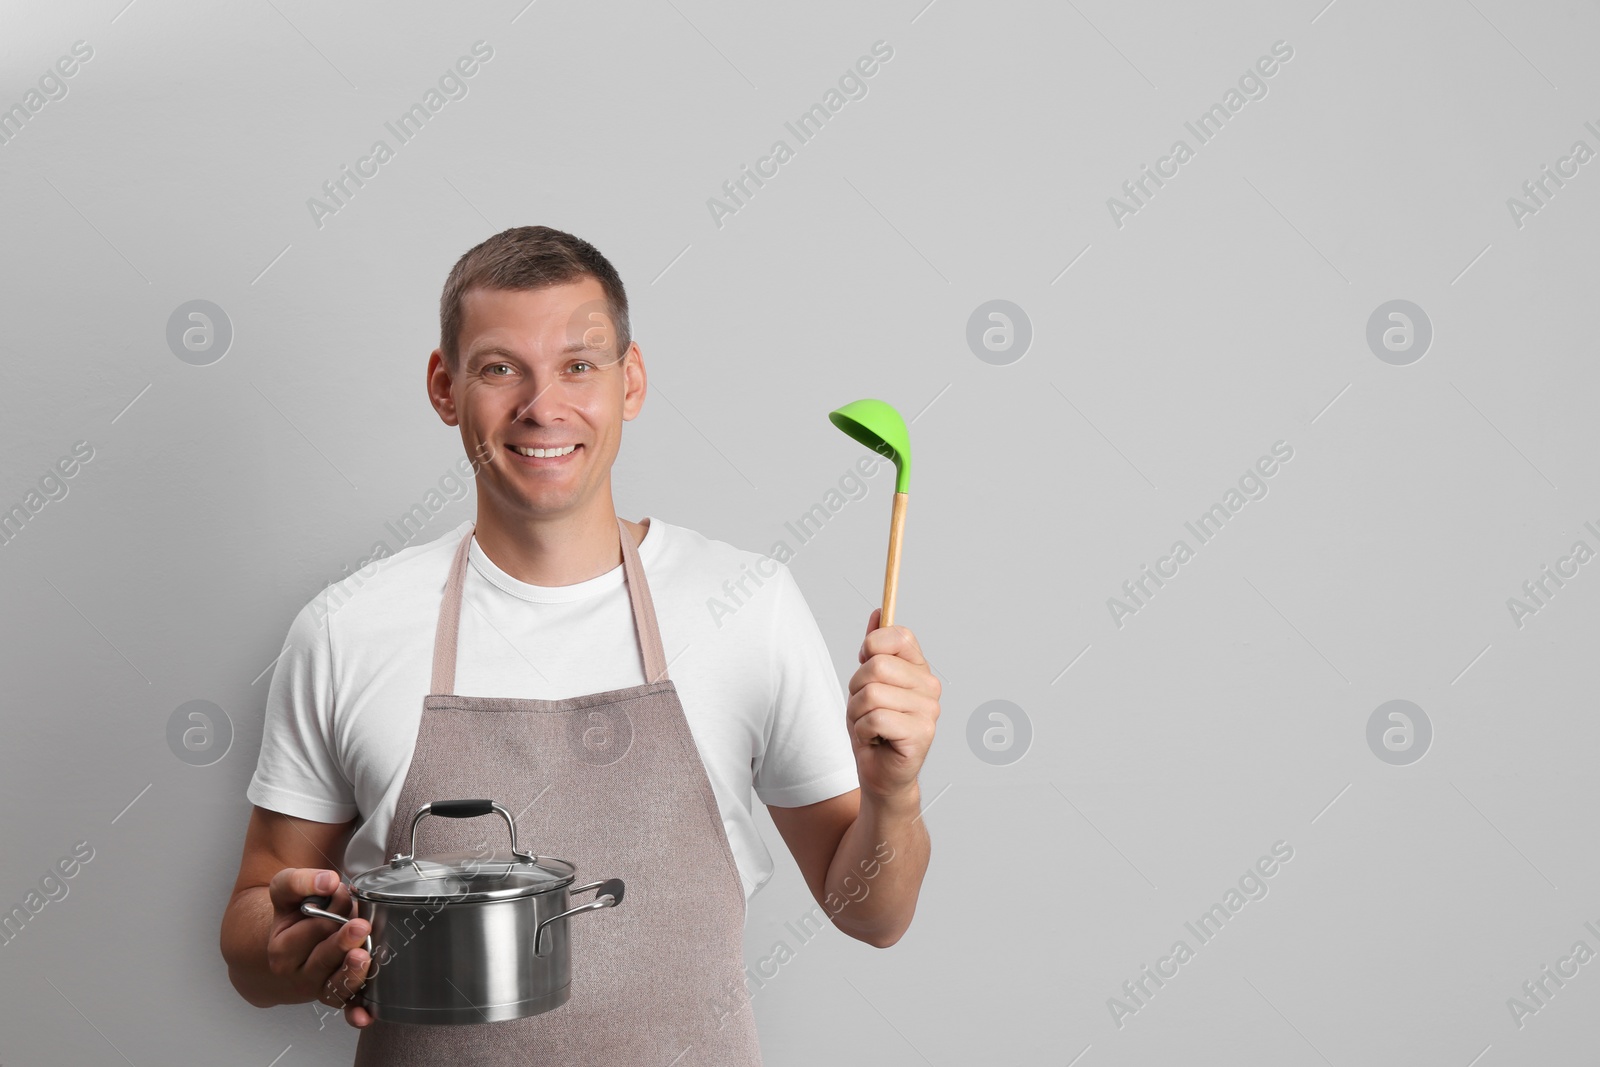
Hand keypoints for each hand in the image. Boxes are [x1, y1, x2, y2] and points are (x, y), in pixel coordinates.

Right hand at [265, 868, 374, 1027]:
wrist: (292, 934)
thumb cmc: (294, 911)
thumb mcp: (286, 889)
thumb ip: (301, 881)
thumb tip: (327, 881)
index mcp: (281, 950)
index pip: (312, 930)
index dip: (331, 909)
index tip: (339, 894)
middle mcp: (298, 975)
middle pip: (323, 960)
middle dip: (342, 940)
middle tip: (359, 925)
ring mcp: (319, 987)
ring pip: (335, 986)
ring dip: (351, 974)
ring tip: (361, 956)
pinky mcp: (338, 994)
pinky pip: (347, 1008)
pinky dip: (355, 1013)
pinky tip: (365, 1016)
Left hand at [847, 607, 940, 801]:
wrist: (880, 775)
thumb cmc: (873, 730)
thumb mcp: (866, 684)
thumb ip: (874, 649)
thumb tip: (879, 613)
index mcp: (919, 669)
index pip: (898, 635)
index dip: (871, 648)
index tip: (866, 666)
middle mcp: (930, 686)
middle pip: (877, 666)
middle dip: (856, 689)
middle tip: (865, 709)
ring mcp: (929, 710)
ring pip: (871, 694)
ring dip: (857, 714)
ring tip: (869, 727)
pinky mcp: (922, 733)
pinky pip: (875, 718)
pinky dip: (863, 732)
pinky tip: (876, 740)